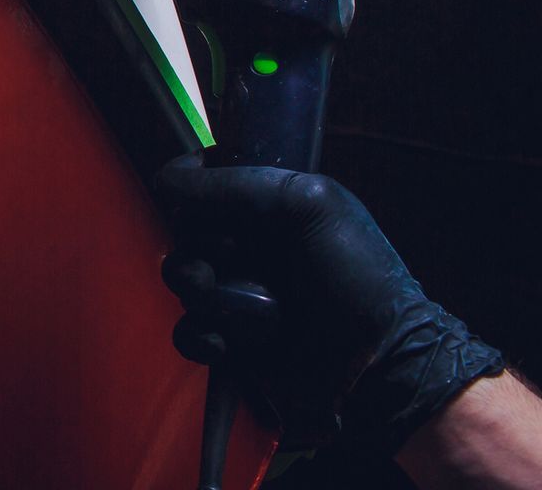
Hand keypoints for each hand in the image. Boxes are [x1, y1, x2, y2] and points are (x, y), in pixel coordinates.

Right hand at [156, 153, 503, 450]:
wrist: (380, 367)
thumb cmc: (358, 280)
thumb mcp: (311, 206)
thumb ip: (236, 185)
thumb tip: (164, 183)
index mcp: (271, 206)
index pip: (204, 177)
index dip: (193, 185)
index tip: (198, 199)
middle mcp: (249, 245)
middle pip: (183, 227)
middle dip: (196, 242)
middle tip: (232, 256)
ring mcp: (238, 292)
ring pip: (182, 277)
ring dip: (201, 290)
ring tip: (235, 304)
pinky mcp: (231, 339)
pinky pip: (187, 331)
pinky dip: (202, 336)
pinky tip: (231, 343)